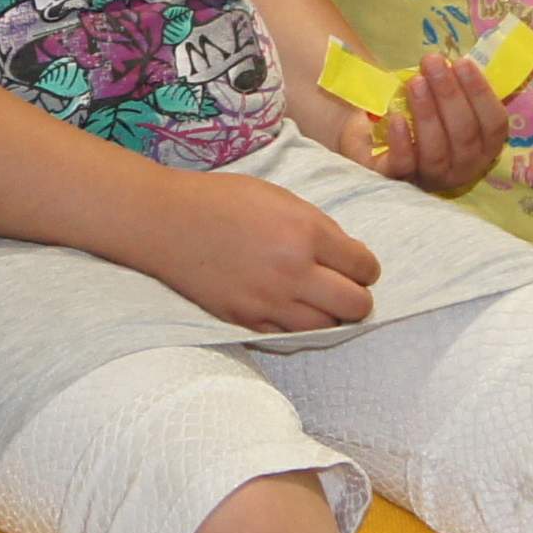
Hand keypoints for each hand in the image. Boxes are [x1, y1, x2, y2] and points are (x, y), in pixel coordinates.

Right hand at [152, 171, 381, 331]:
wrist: (167, 221)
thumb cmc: (222, 200)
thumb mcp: (281, 198)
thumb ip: (319, 228)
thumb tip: (348, 257)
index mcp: (306, 232)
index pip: (364, 267)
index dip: (366, 267)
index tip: (358, 266)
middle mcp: (293, 271)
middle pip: (356, 305)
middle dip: (358, 297)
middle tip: (345, 287)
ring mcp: (269, 301)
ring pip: (327, 327)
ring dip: (329, 315)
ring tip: (317, 300)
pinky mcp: (246, 320)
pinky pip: (289, 334)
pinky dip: (296, 324)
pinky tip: (288, 307)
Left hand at [361, 48, 509, 198]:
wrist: (371, 141)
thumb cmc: (417, 115)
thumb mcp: (440, 99)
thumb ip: (452, 83)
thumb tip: (448, 58)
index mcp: (482, 146)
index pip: (494, 124)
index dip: (481, 93)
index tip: (462, 63)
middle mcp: (463, 166)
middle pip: (464, 136)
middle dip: (449, 95)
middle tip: (433, 62)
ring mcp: (432, 177)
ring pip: (437, 152)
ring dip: (427, 113)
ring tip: (415, 82)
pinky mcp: (398, 181)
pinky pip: (405, 165)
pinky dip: (402, 141)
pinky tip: (397, 116)